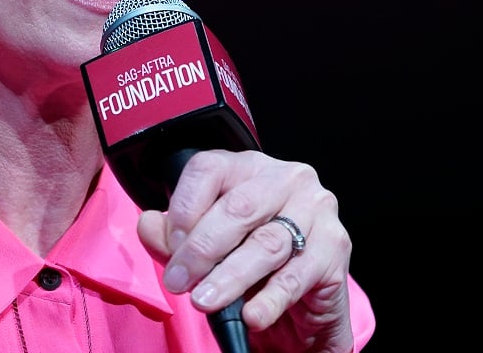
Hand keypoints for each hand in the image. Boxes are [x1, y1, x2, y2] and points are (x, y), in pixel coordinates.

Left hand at [137, 149, 355, 352]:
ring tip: (205, 301)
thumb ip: (172, 236)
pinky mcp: (335, 248)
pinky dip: (270, 299)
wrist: (302, 298)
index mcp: (247, 166)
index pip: (208, 169)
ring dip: (230, 276)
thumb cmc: (249, 259)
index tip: (170, 244)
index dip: (184, 207)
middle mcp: (285, 179)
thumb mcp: (203, 246)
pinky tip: (251, 315)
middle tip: (179, 282)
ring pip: (267, 243)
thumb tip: (148, 224)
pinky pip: (296, 275)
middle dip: (202, 249)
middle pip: (238, 208)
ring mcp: (316, 210)